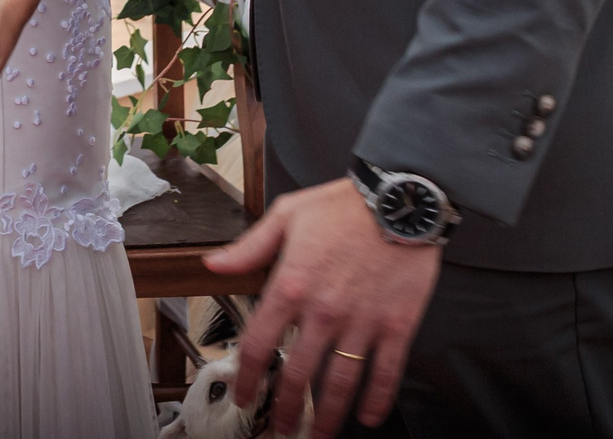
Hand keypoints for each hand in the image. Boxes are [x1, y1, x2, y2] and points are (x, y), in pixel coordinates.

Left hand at [204, 178, 438, 435]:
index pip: (259, 344)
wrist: (398, 199)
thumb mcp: (286, 216)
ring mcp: (362, 321)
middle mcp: (323, 311)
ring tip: (319, 434)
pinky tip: (367, 415)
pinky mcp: (396, 325)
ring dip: (328, 416)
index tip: (245, 395)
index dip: (248, 377)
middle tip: (282, 427)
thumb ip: (249, 248)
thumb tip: (214, 264)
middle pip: (298, 374)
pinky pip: (386, 371)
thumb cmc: (342, 206)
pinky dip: (377, 399)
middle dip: (287, 409)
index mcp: (291, 285)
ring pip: (340, 382)